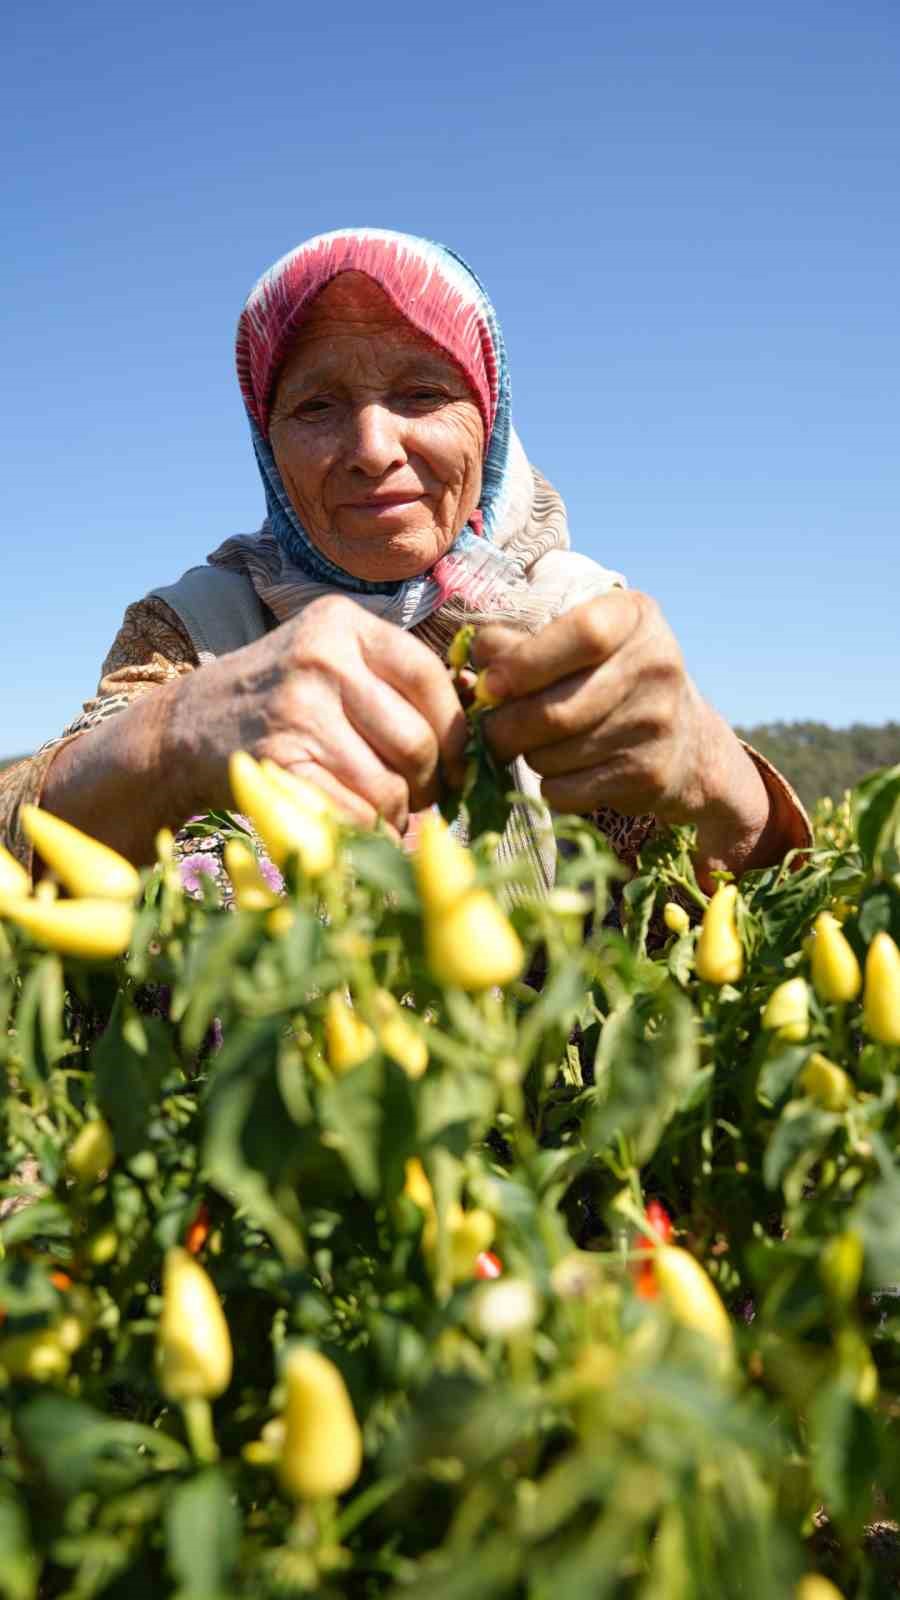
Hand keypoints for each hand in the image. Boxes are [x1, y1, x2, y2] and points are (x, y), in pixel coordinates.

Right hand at [175, 595, 467, 835]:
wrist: (184, 728)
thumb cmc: (278, 699)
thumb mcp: (329, 661)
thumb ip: (392, 680)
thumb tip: (479, 721)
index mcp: (344, 624)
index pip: (431, 679)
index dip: (456, 732)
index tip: (457, 764)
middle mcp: (321, 658)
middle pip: (418, 741)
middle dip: (430, 784)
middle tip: (421, 798)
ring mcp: (297, 710)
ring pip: (390, 787)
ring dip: (397, 815)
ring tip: (386, 814)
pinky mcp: (278, 763)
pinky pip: (353, 815)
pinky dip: (366, 834)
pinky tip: (360, 829)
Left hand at [471, 591, 774, 880]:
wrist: (688, 742)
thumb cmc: (611, 677)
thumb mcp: (582, 639)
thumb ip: (526, 639)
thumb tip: (477, 658)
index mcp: (634, 617)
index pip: (581, 635)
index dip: (524, 662)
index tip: (490, 683)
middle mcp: (656, 667)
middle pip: (555, 710)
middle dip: (504, 725)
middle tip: (492, 727)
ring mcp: (656, 725)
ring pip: (552, 755)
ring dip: (527, 754)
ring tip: (537, 742)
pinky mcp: (649, 776)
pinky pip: (565, 791)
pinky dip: (549, 785)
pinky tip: (563, 768)